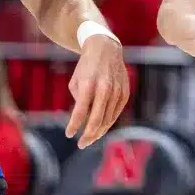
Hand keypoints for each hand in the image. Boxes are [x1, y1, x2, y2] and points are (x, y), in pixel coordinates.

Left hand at [65, 34, 128, 148]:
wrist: (106, 50)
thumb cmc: (86, 67)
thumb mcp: (76, 81)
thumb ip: (79, 100)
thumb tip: (83, 119)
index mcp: (89, 84)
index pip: (81, 111)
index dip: (74, 125)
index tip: (69, 134)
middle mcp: (105, 88)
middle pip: (96, 118)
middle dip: (88, 135)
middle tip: (81, 144)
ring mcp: (117, 90)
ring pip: (108, 118)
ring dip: (98, 131)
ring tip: (89, 139)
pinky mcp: (125, 92)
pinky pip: (116, 112)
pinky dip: (108, 122)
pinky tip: (101, 128)